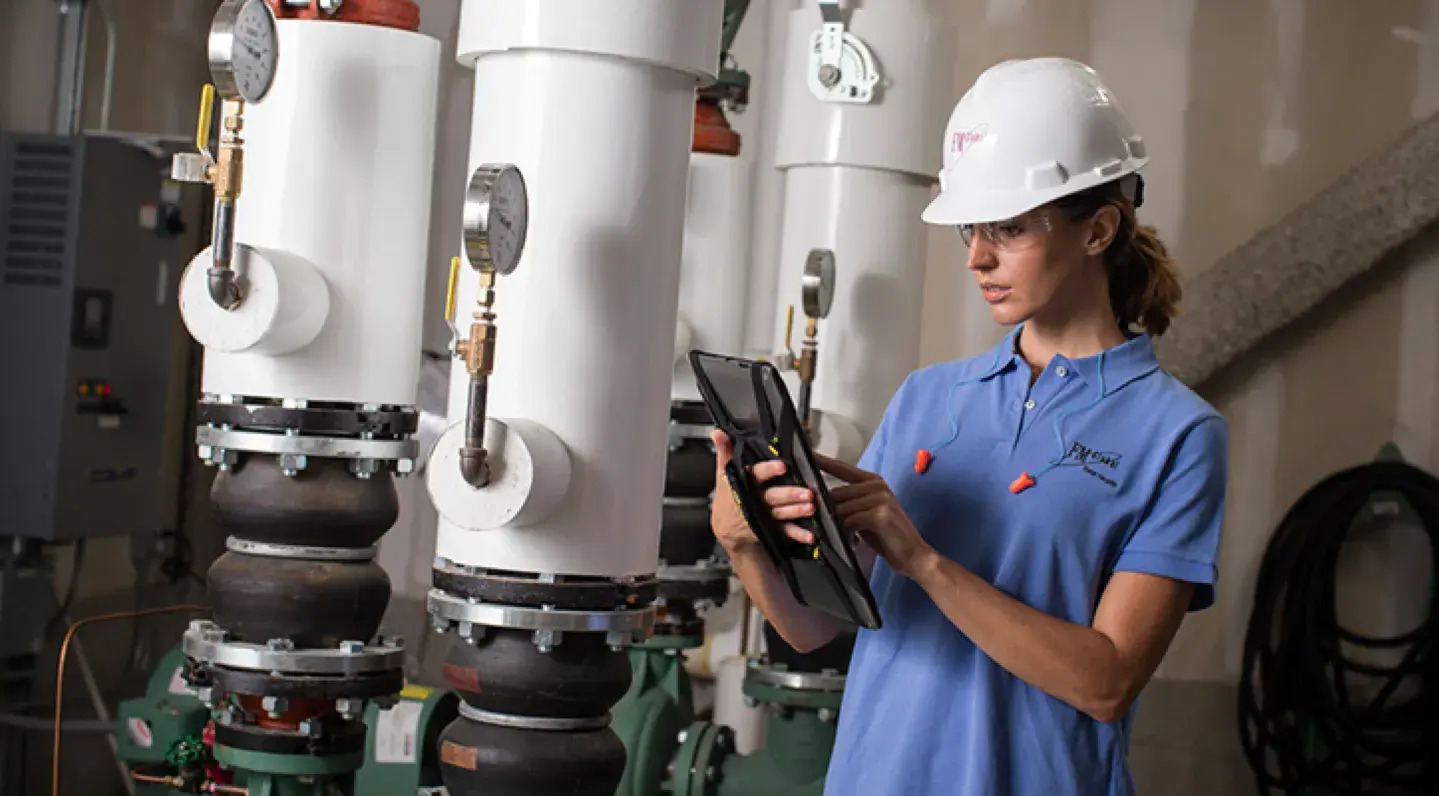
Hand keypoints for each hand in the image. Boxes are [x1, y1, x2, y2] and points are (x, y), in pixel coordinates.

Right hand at [708, 430, 821, 553]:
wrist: (727, 528)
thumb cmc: (728, 497)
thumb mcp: (723, 474)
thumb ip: (725, 452)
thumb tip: (718, 432)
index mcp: (746, 485)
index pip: (756, 475)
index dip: (769, 470)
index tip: (782, 466)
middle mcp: (757, 500)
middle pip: (773, 496)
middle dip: (790, 495)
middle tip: (806, 492)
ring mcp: (766, 515)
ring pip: (782, 513)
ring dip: (796, 511)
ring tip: (811, 507)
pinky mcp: (773, 528)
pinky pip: (786, 531)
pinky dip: (798, 534)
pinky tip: (810, 535)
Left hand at [817, 455, 934, 577]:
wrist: (913, 555)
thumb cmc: (886, 536)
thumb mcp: (866, 513)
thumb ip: (849, 502)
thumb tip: (821, 499)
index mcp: (873, 481)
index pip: (842, 468)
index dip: (823, 462)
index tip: (806, 454)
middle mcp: (877, 485)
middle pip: (836, 493)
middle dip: (829, 512)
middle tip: (830, 528)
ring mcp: (880, 498)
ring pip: (841, 508)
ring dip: (838, 526)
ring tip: (847, 537)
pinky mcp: (879, 514)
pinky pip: (849, 520)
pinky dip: (847, 533)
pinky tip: (853, 541)